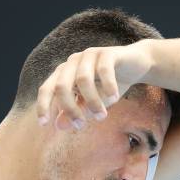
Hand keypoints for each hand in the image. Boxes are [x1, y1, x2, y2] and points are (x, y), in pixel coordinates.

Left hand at [35, 39, 153, 129]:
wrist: (135, 65)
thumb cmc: (109, 86)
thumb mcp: (91, 102)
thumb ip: (75, 111)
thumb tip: (58, 126)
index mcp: (64, 74)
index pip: (47, 89)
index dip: (43, 106)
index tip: (43, 124)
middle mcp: (72, 63)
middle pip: (62, 86)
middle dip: (70, 109)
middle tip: (80, 126)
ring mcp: (89, 55)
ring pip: (83, 80)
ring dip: (92, 102)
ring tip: (102, 116)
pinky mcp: (107, 53)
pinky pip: (104, 70)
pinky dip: (108, 87)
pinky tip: (114, 98)